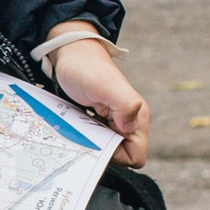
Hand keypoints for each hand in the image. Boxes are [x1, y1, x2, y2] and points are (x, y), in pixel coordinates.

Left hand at [43, 30, 150, 165]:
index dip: (117, 157)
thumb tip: (131, 128)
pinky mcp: (103, 120)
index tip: (98, 142)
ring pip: (108, 149)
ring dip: (93, 144)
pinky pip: (98, 139)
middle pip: (121, 155)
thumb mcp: (105, 86)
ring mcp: (117, 122)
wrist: (71, 53)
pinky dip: (87, 137)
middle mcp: (131, 122)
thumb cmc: (86, 67)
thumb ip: (125, 104)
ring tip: (79, 127)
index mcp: (138, 117)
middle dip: (102, 151)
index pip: (136, 156)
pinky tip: (77, 125)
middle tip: (85, 132)